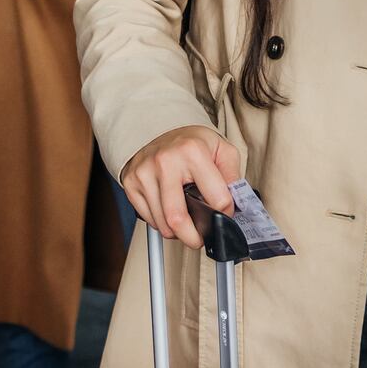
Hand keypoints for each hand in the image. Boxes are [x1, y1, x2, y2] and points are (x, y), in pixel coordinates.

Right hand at [121, 125, 240, 249]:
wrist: (160, 129)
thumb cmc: (191, 143)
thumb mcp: (221, 149)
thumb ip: (233, 176)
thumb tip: (235, 205)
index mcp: (192, 151)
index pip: (216, 199)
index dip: (225, 213)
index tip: (223, 213)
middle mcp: (165, 162)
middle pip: (178, 219)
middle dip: (193, 238)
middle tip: (200, 238)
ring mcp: (145, 173)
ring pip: (162, 225)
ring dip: (177, 232)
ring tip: (186, 219)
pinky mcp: (131, 183)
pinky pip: (149, 220)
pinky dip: (161, 223)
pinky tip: (169, 210)